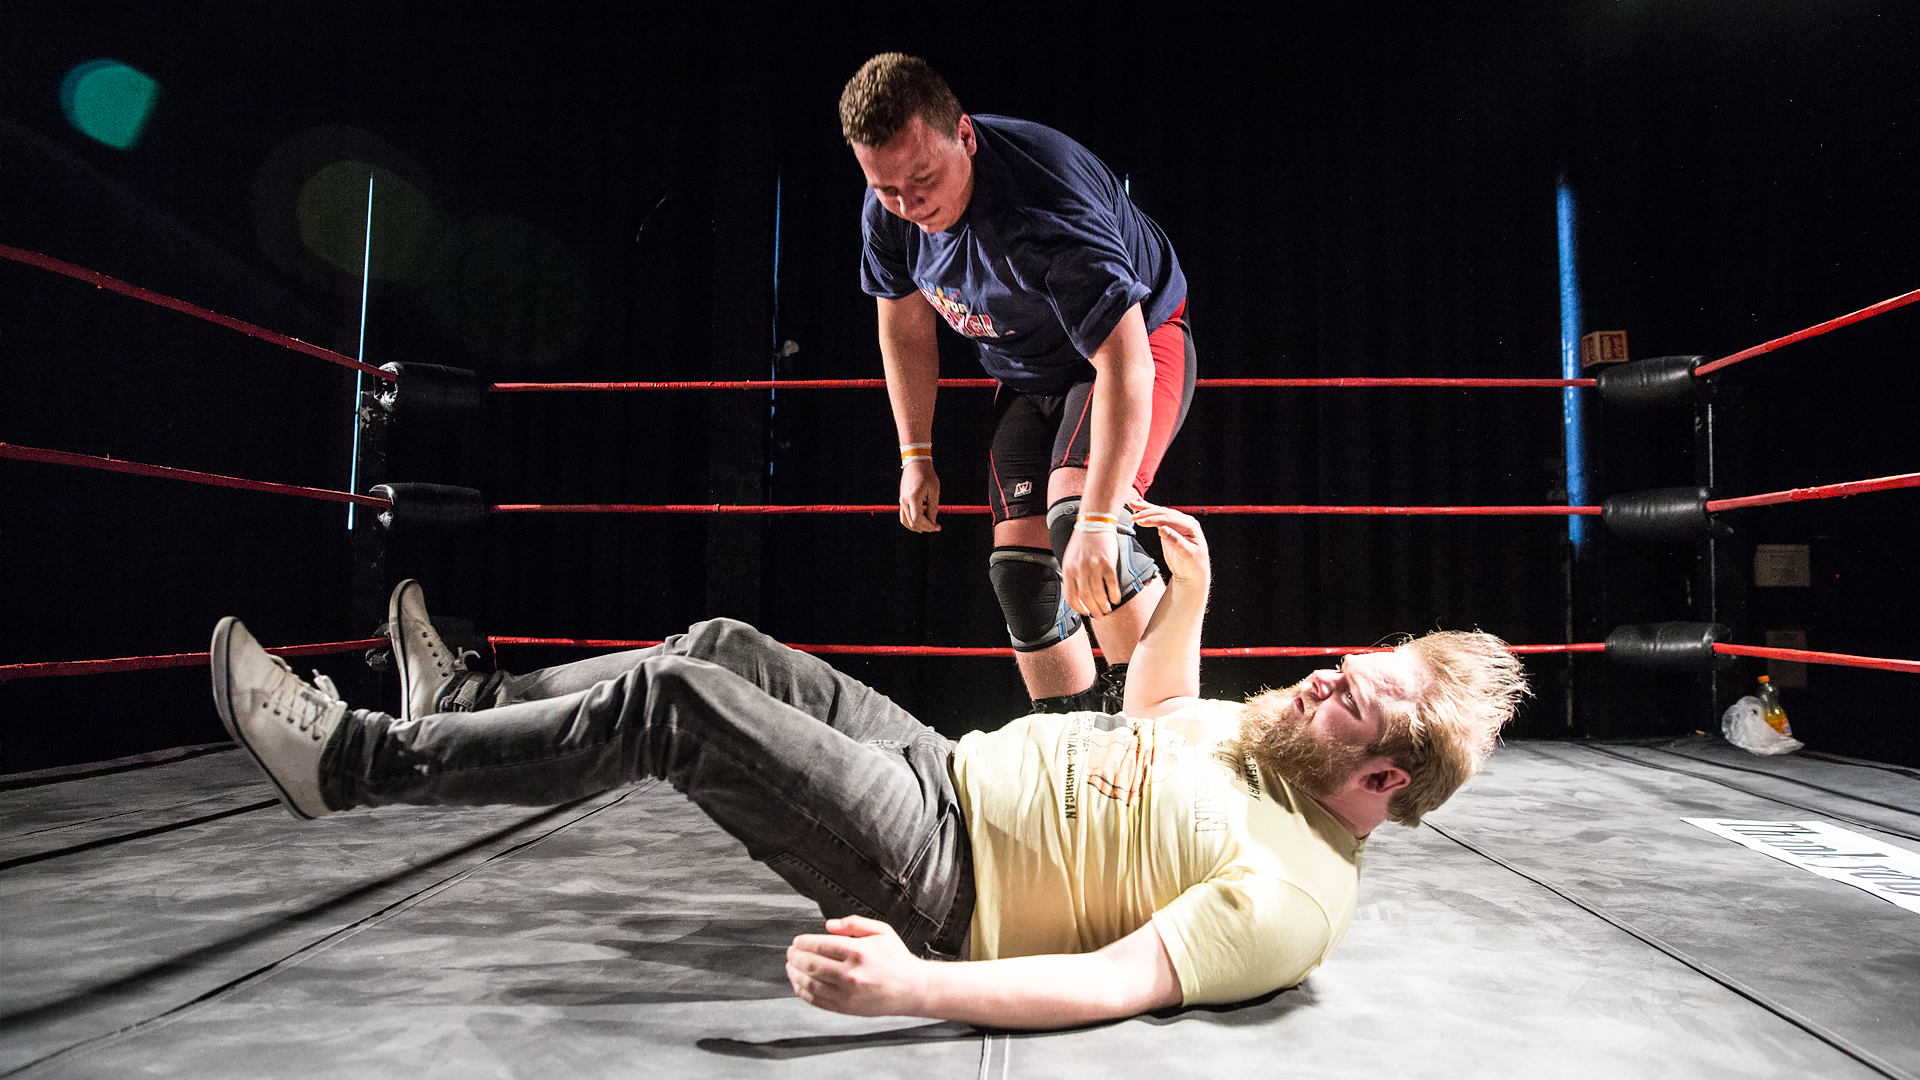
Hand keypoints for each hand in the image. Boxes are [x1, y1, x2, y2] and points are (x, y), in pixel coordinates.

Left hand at [786, 916, 930, 1016]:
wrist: (911, 989)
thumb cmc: (896, 958)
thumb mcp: (881, 931)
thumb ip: (854, 923)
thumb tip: (828, 925)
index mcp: (859, 952)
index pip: (820, 945)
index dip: (803, 942)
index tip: (797, 941)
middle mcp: (851, 974)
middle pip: (811, 964)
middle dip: (795, 957)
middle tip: (790, 952)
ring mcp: (847, 993)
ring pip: (810, 983)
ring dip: (795, 974)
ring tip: (790, 966)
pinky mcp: (846, 1008)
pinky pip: (817, 1000)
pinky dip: (803, 991)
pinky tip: (798, 983)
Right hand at [898, 460, 941, 531]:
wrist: (916, 464)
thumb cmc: (927, 475)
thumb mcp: (934, 491)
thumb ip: (933, 508)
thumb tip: (933, 522)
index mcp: (913, 498)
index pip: (918, 519)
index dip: (928, 525)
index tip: (937, 527)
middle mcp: (904, 501)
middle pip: (912, 522)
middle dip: (925, 527)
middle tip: (936, 527)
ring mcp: (901, 501)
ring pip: (906, 522)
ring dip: (917, 527)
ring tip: (928, 526)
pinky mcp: (902, 500)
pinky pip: (903, 516)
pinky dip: (911, 522)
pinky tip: (921, 521)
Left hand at [1061, 525, 1120, 617]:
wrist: (1094, 524)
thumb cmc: (1082, 542)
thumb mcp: (1070, 559)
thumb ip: (1072, 576)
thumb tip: (1078, 596)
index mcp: (1069, 570)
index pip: (1071, 597)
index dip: (1079, 608)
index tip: (1085, 612)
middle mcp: (1080, 569)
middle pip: (1086, 598)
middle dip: (1093, 610)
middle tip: (1099, 615)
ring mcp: (1094, 566)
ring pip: (1098, 593)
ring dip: (1104, 605)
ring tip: (1107, 609)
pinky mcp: (1107, 563)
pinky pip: (1111, 584)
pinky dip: (1114, 594)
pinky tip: (1115, 599)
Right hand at [1128, 500, 1208, 585]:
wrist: (1192, 573)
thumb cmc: (1193, 565)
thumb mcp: (1187, 555)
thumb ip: (1176, 541)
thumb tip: (1163, 529)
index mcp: (1190, 525)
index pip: (1169, 519)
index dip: (1153, 519)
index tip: (1140, 522)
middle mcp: (1184, 521)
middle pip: (1163, 513)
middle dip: (1147, 512)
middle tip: (1133, 516)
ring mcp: (1177, 523)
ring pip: (1159, 512)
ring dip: (1145, 508)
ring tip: (1132, 504)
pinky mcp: (1170, 527)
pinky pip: (1158, 517)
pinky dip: (1148, 511)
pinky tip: (1140, 505)